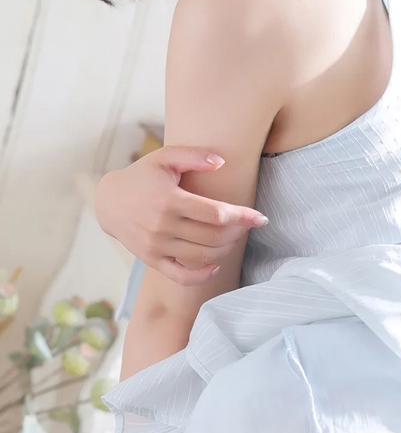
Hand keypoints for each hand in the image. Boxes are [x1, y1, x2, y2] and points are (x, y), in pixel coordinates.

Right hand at [95, 146, 268, 285]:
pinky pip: (182, 275)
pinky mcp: (152, 260)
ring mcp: (157, 246)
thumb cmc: (142, 177)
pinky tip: (216, 264)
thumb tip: (222, 162)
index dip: (243, 217)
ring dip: (225, 249)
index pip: (216, 214)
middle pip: (214, 237)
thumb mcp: (165, 158)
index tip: (260, 219)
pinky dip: (203, 275)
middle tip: (246, 226)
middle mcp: (163, 225)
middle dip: (238, 233)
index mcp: (170, 200)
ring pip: (203, 255)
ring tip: (233, 239)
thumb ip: (194, 156)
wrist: (109, 202)